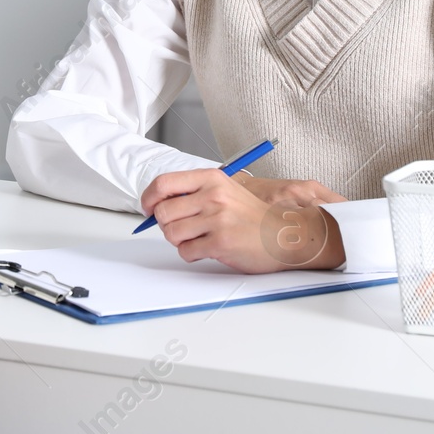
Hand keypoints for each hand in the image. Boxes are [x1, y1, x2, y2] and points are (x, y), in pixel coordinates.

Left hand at [141, 169, 344, 273]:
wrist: (285, 234)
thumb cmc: (253, 216)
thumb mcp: (225, 191)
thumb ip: (195, 193)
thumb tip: (157, 204)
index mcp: (212, 179)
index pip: (163, 183)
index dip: (149, 198)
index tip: (148, 208)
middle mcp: (212, 196)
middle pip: (163, 212)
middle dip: (166, 225)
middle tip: (182, 229)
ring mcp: (216, 219)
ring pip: (171, 233)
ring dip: (180, 241)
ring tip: (199, 239)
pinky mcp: (220, 242)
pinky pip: (186, 252)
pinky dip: (192, 254)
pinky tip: (208, 249)